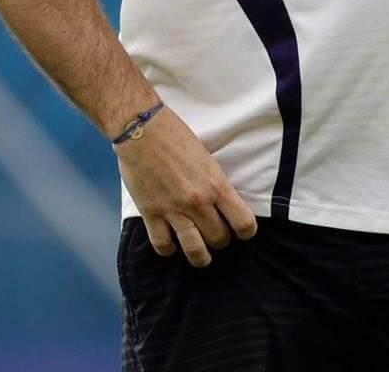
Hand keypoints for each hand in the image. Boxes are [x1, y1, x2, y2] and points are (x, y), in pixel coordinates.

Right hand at [115, 106, 257, 267]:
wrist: (142, 130)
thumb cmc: (176, 136)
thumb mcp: (207, 158)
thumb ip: (215, 183)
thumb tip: (223, 202)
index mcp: (217, 185)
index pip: (243, 222)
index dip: (246, 231)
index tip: (243, 232)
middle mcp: (198, 202)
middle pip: (219, 238)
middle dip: (220, 240)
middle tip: (216, 235)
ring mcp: (174, 210)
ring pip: (194, 250)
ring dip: (200, 257)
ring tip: (201, 258)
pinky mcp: (151, 213)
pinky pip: (162, 244)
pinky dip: (169, 249)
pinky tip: (171, 245)